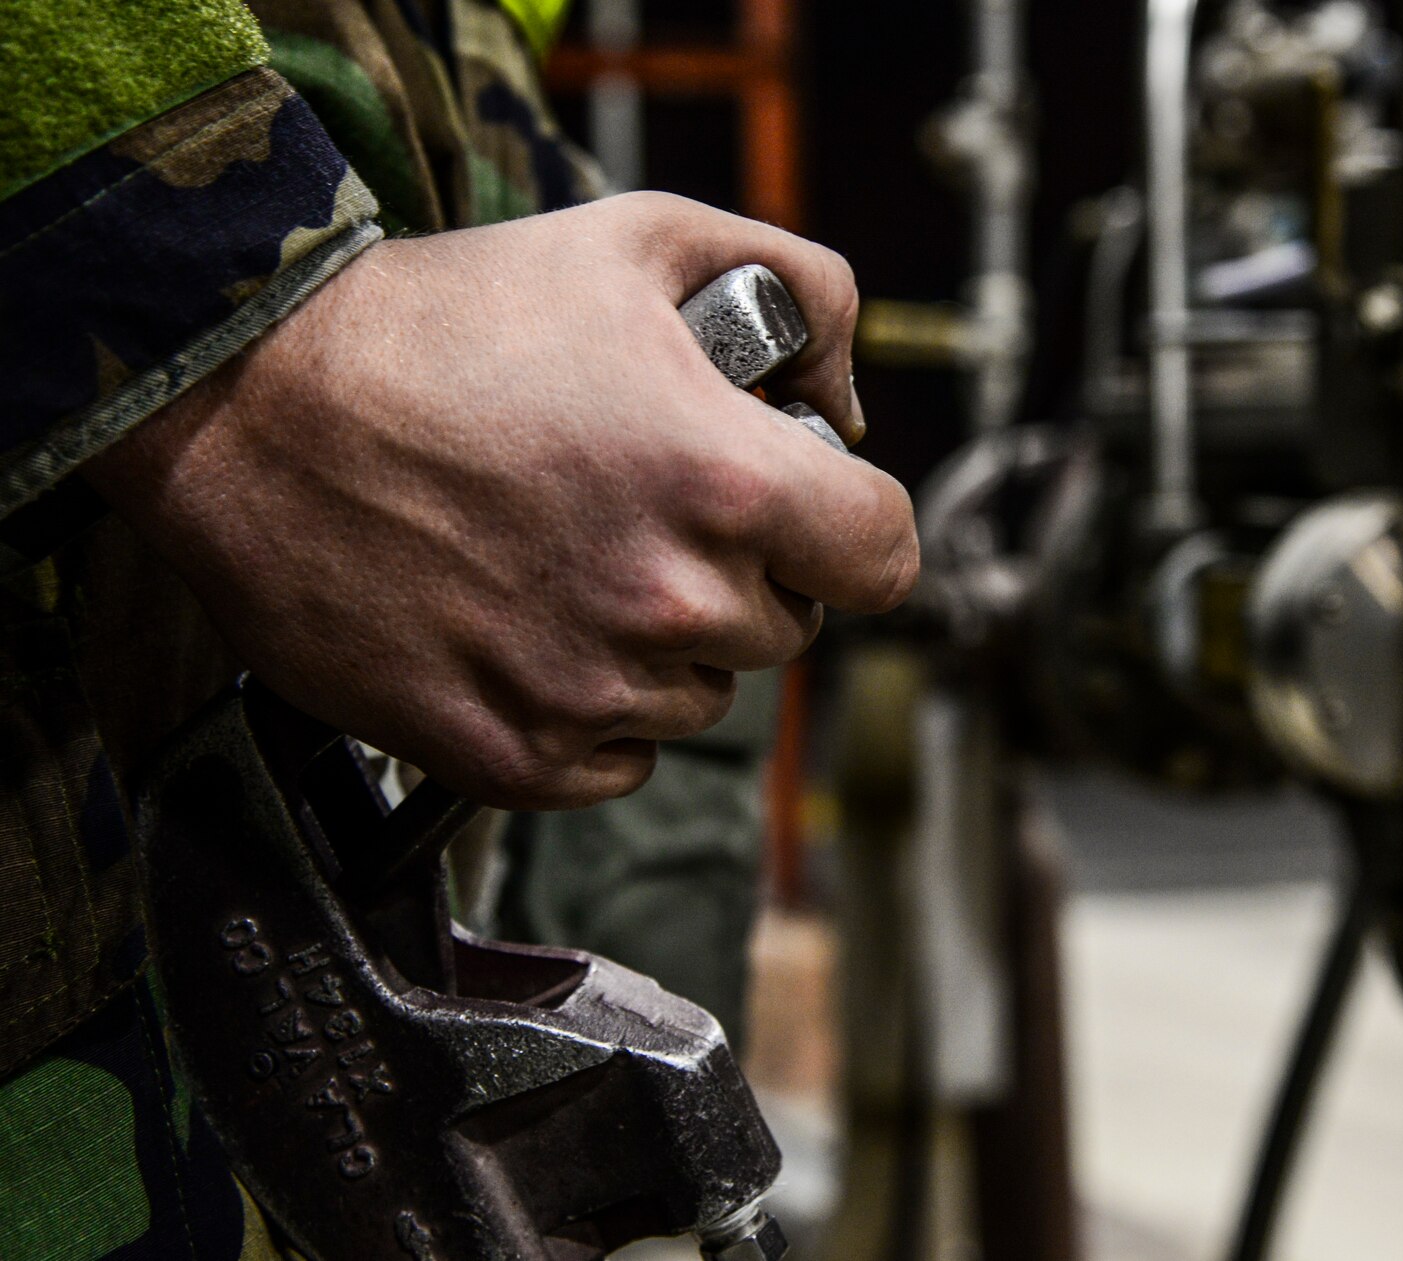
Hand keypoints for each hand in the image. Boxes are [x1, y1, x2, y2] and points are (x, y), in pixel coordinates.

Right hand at [85, 193, 918, 808]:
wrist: (249, 404)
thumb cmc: (441, 320)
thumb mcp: (645, 240)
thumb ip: (801, 290)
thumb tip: (846, 395)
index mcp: (726, 483)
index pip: (885, 556)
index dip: (852, 526)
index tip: (808, 512)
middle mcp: (672, 602)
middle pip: (787, 627)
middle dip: (741, 573)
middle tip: (645, 511)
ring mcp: (589, 689)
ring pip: (700, 697)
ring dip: (661, 644)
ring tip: (566, 559)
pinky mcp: (511, 755)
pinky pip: (616, 763)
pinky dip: (590, 714)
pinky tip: (529, 631)